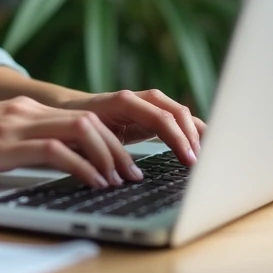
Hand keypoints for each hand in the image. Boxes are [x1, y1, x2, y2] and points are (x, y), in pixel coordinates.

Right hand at [0, 96, 152, 189]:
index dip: (115, 134)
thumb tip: (48, 166)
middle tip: (140, 174)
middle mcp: (24, 111)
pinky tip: (94, 183)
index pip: (83, 115)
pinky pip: (55, 150)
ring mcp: (13, 124)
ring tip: (124, 180)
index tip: (133, 158)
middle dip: (124, 145)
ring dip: (111, 155)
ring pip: (82, 128)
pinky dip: (82, 166)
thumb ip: (16, 146)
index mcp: (23, 110)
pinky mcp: (2, 144)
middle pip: (93, 118)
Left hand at [57, 89, 206, 167]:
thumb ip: (105, 151)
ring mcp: (145, 104)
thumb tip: (125, 174)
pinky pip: (175, 119)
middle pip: (175, 111)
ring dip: (194, 133)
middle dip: (192, 136)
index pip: (160, 117)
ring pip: (179, 113)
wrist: (65, 111)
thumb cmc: (74, 128)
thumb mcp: (85, 141)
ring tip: (206, 157)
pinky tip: (202, 147)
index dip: (178, 138)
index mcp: (122, 102)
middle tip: (200, 163)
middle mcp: (137, 98)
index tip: (189, 160)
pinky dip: (190, 131)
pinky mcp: (149, 113)